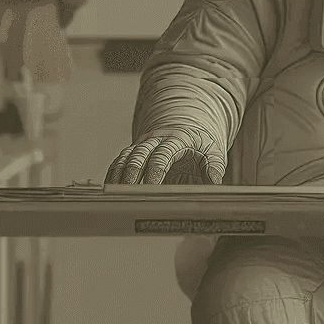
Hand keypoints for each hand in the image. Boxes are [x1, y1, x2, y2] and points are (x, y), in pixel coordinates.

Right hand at [107, 129, 226, 185]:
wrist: (187, 126)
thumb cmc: (200, 143)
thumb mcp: (214, 151)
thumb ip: (214, 166)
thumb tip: (215, 182)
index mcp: (175, 139)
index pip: (162, 156)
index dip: (155, 172)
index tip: (151, 188)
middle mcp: (154, 140)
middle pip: (138, 157)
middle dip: (131, 176)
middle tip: (127, 196)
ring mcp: (142, 146)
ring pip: (124, 159)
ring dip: (118, 177)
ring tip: (113, 197)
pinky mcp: (133, 153)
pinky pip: (118, 163)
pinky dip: (112, 176)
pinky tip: (108, 191)